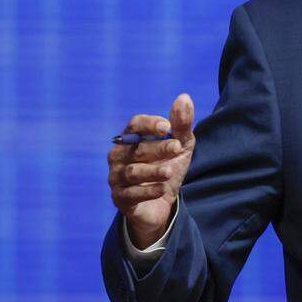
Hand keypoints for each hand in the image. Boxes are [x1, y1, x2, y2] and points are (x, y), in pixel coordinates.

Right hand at [107, 94, 195, 248]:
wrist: (164, 204)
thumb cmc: (169, 168)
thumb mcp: (181, 146)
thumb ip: (181, 124)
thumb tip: (184, 97)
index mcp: (132, 138)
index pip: (135, 125)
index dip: (149, 124)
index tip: (166, 127)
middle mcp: (119, 156)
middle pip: (136, 148)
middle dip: (157, 148)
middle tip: (176, 148)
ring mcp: (117, 177)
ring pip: (132, 172)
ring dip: (152, 171)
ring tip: (169, 171)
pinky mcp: (121, 198)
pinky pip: (131, 194)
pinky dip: (147, 191)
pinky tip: (162, 189)